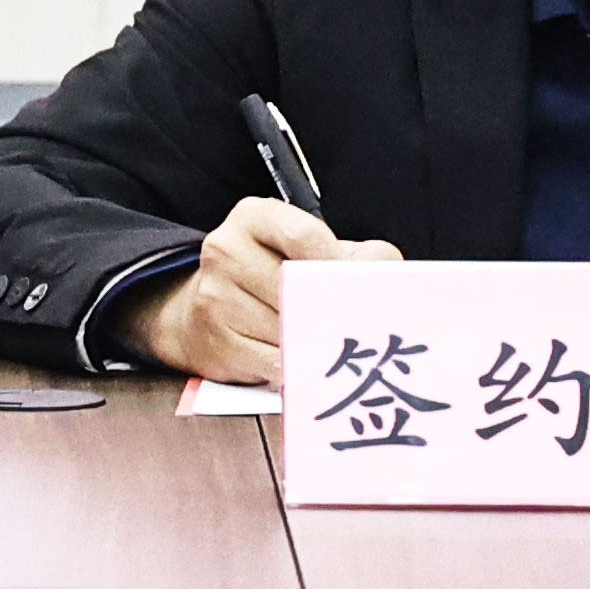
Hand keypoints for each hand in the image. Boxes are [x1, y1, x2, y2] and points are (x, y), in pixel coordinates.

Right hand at [129, 197, 401, 385]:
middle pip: (297, 290)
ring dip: (317, 345)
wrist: (207, 312)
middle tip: (359, 325)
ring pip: (288, 331)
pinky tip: (309, 366)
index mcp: (254, 218)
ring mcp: (215, 298)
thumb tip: (383, 275)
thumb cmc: (276, 276)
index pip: (304, 238)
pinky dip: (300, 371)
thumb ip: (357, 255)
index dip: (339, 266)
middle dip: (333, 312)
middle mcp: (226, 251)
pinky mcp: (216, 343)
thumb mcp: (314, 249)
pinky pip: (275, 365)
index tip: (359, 288)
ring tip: (332, 345)